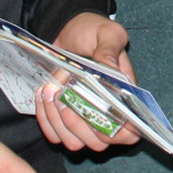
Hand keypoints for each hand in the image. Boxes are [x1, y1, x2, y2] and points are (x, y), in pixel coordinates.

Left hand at [36, 14, 139, 151]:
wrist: (69, 28)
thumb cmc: (94, 31)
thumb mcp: (107, 33)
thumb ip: (110, 50)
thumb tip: (109, 71)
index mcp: (126, 98)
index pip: (129, 133)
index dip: (116, 134)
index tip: (96, 114)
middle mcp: (107, 115)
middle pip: (98, 143)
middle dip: (78, 123)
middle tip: (64, 92)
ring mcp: (84, 120)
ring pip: (74, 143)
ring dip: (58, 121)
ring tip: (51, 90)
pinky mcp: (63, 120)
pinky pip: (54, 135)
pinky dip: (46, 119)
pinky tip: (43, 95)